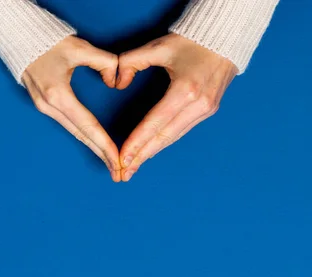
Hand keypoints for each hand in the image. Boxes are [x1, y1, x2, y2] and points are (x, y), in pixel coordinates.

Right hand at [22, 36, 121, 181]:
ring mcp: (44, 106)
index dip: (105, 145)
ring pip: (73, 131)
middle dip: (101, 154)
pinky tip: (92, 141)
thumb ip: (105, 62)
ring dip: (92, 146)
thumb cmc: (48, 41)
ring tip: (109, 160)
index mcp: (58, 95)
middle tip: (118, 173)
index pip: (88, 126)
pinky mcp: (43, 102)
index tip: (118, 161)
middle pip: (81, 135)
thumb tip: (115, 80)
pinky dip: (82, 134)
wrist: (19, 38)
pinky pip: (67, 124)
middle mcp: (49, 106)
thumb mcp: (80, 48)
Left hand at [116, 33, 237, 181]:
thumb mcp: (158, 46)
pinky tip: (152, 150)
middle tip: (124, 173)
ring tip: (134, 166)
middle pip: (164, 137)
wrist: (227, 36)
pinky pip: (182, 130)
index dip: (137, 142)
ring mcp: (206, 109)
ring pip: (174, 137)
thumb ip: (130, 62)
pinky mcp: (208, 110)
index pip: (154, 123)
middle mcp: (198, 105)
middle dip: (142, 156)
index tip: (122, 157)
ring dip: (153, 152)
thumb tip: (116, 83)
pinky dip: (165, 142)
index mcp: (185, 90)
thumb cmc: (191, 40)